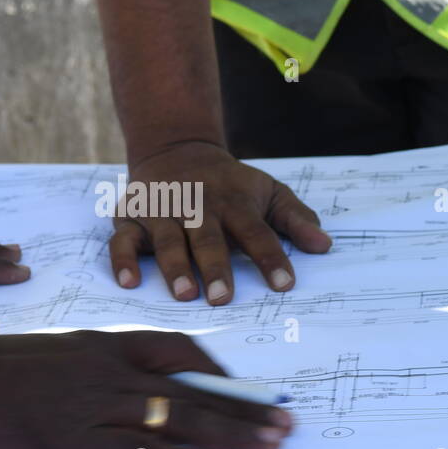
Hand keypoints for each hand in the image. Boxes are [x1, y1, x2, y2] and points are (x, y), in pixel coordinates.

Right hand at [0, 330, 292, 448]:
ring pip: (177, 417)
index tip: (252, 392)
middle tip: (286, 424)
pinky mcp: (70, 442)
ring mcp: (92, 406)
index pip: (181, 350)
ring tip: (270, 446)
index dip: (222, 373)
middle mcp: (110, 372)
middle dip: (245, 408)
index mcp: (107, 346)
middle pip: (193, 388)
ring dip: (230, 433)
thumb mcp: (60, 354)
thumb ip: (105, 366)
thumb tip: (145, 385)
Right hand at [109, 141, 331, 304]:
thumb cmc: (230, 184)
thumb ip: (295, 219)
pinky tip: (130, 283)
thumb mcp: (268, 192)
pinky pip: (122, 240)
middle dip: (216, 267)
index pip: (257, 232)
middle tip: (224, 299)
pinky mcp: (131, 216)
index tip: (285, 284)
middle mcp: (196, 206)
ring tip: (185, 294)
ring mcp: (162, 211)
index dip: (271, 258)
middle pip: (208, 239)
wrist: (176, 149)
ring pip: (166, 240)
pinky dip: (123, 260)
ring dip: (174, 267)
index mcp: (234, 202)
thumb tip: (325, 245)